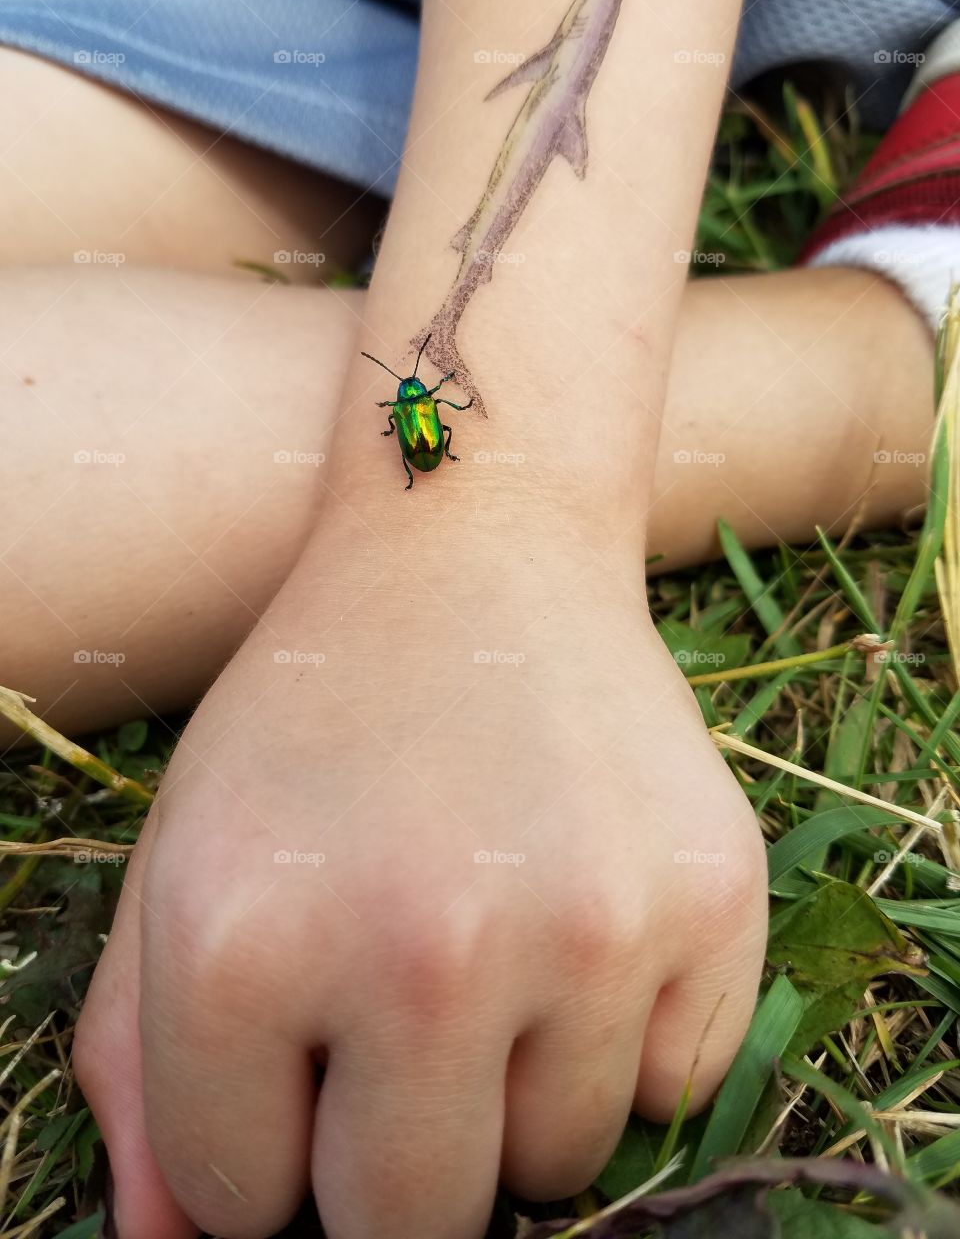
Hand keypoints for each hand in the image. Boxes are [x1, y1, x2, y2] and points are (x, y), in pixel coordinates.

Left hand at [74, 502, 766, 1238]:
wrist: (476, 555)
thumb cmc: (315, 713)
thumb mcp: (185, 857)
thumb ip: (143, 1068)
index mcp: (247, 947)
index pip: (241, 1205)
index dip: (264, 1130)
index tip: (295, 1039)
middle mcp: (425, 951)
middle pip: (412, 1226)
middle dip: (390, 1156)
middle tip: (399, 1021)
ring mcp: (590, 927)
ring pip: (556, 1166)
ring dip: (513, 1093)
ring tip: (495, 942)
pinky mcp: (712, 898)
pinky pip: (674, 1091)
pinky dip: (623, 1040)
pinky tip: (583, 915)